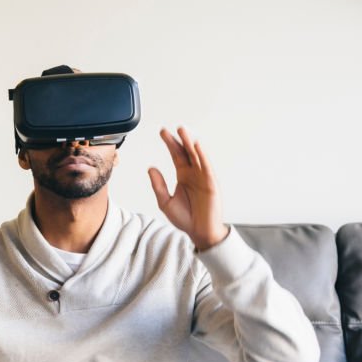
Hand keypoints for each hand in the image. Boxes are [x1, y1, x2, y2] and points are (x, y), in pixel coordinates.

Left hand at [148, 126, 229, 250]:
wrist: (199, 232)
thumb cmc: (185, 218)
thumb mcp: (165, 202)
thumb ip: (158, 185)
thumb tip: (150, 168)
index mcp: (183, 176)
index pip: (176, 155)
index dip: (170, 143)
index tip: (163, 132)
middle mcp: (193, 173)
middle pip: (185, 152)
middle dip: (179, 140)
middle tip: (171, 128)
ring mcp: (202, 177)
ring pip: (196, 156)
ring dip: (189, 143)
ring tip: (182, 131)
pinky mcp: (211, 183)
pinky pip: (206, 166)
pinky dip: (202, 155)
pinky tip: (196, 145)